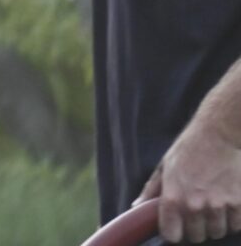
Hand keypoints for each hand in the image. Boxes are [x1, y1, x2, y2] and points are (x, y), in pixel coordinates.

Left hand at [134, 117, 240, 242]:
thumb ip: (151, 190)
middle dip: (197, 226)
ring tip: (213, 203)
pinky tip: (227, 201)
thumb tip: (136, 206)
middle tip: (198, 208)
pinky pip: (235, 226)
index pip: (172, 236)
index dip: (175, 232)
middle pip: (197, 237)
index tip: (178, 225)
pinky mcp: (237, 203)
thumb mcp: (165, 165)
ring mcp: (217, 206)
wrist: (219, 132)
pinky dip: (232, 218)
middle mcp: (194, 206)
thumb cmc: (190, 147)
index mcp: (173, 198)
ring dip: (215, 222)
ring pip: (217, 232)